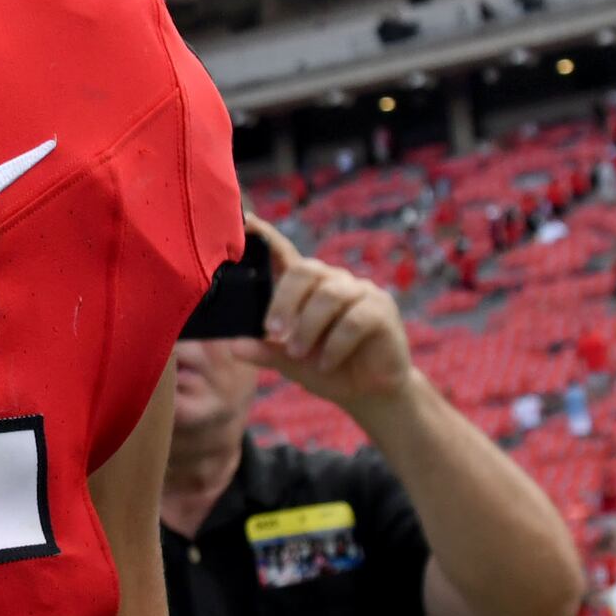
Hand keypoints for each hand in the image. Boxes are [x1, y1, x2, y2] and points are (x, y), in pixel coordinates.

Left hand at [248, 216, 416, 415]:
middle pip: (305, 270)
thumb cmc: (327, 371)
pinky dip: (335, 344)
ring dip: (308, 326)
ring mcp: (360, 292)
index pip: (286, 255)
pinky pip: (354, 319)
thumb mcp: (290, 363)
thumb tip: (234, 346)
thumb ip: (265, 351)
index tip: (248, 221)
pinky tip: (326, 364)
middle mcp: (334, 282)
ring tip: (297, 353)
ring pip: (329, 294)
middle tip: (271, 331)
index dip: (268, 238)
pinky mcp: (381, 310)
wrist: (369, 394)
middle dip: (284, 300)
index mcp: (308, 288)